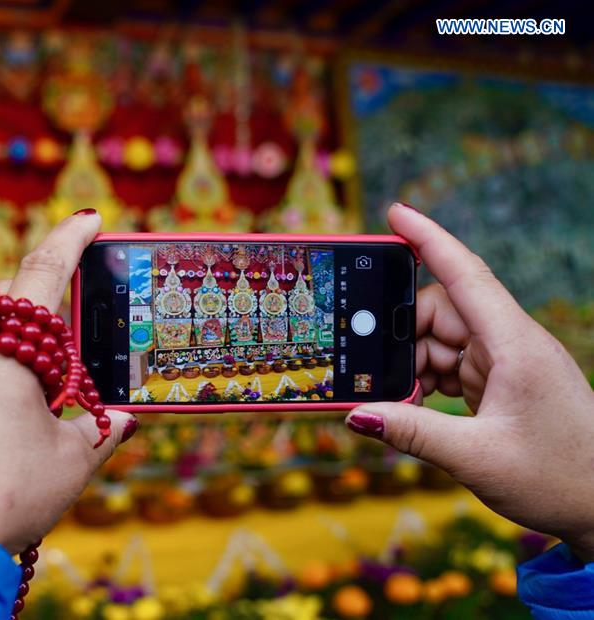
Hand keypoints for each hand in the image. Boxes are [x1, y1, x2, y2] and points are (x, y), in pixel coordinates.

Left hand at [0, 211, 138, 553]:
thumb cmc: (2, 491)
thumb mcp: (70, 462)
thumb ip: (100, 433)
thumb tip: (122, 420)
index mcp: (5, 350)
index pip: (42, 272)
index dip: (70, 239)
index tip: (91, 217)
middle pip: (6, 300)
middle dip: (44, 294)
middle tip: (80, 306)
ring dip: (20, 342)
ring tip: (54, 371)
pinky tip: (15, 411)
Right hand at [345, 203, 593, 560]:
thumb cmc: (561, 478)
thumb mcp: (477, 458)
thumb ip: (412, 432)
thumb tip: (357, 413)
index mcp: (515, 346)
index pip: (467, 275)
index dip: (429, 239)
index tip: (395, 213)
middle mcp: (510, 344)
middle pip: (441, 311)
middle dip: (402, 335)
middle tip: (369, 367)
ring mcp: (505, 363)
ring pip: (441, 340)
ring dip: (412, 364)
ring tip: (395, 398)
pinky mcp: (500, 383)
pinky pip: (450, 364)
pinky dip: (425, 380)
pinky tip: (415, 404)